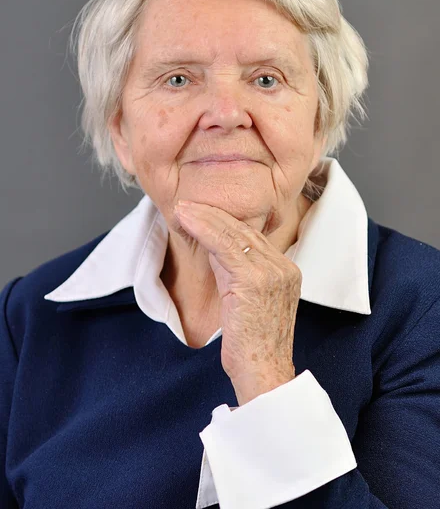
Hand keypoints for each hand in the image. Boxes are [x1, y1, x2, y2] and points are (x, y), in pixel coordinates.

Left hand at [174, 200, 300, 403]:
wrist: (264, 374)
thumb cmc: (253, 345)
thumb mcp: (247, 301)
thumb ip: (237, 272)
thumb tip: (214, 249)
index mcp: (286, 270)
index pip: (251, 236)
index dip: (224, 221)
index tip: (201, 212)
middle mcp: (283, 267)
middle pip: (243, 230)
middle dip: (212, 214)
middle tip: (186, 203)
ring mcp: (272, 272)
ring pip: (233, 234)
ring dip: (204, 218)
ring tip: (182, 208)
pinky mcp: (255, 280)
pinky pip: (225, 247)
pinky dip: (204, 230)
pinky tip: (188, 221)